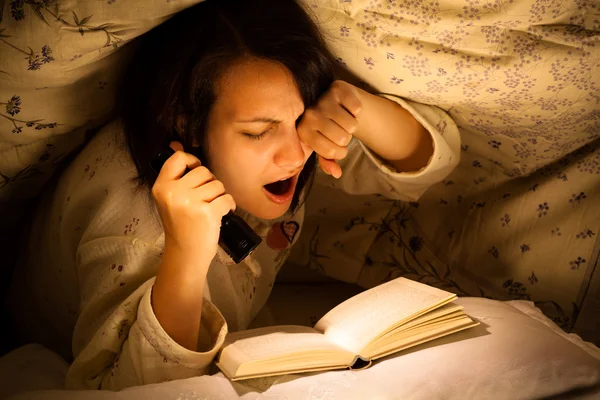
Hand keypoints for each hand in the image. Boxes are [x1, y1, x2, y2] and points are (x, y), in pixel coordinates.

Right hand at [151, 142, 235, 264]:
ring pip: (217, 184)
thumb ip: (176, 175)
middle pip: (203, 171)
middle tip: (204, 199)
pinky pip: (227, 198)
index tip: (195, 173)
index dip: (192, 161)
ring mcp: (190, 202)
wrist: (185, 254)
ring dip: (219, 195)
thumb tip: (176, 144)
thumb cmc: (181, 225)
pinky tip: (222, 213)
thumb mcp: (170, 199)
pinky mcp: (207, 212)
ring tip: (211, 208)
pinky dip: (229, 205)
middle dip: (210, 183)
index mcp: (162, 187)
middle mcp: (174, 192)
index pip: (178, 158)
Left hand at [297, 80, 361, 177]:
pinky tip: (348, 108)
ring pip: (351, 125)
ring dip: (353, 125)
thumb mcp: (323, 144)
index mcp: (304, 132)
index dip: (340, 152)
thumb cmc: (327, 127)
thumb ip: (328, 161)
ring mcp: (323, 100)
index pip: (330, 151)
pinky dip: (357, 111)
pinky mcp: (338, 89)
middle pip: (342, 138)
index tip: (338, 146)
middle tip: (341, 131)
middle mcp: (310, 115)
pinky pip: (357, 109)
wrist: (334, 102)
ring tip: (344, 120)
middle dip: (346, 138)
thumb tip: (336, 173)